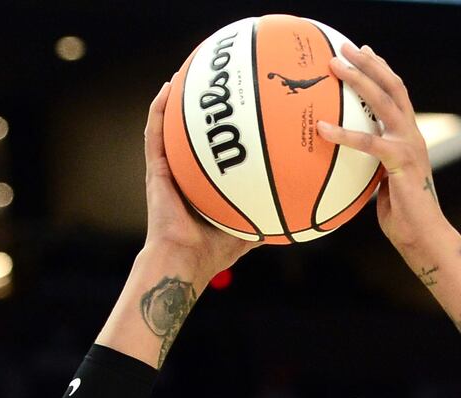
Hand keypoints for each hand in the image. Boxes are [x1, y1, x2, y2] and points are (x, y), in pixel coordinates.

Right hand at [143, 81, 256, 275]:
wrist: (185, 260)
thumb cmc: (214, 252)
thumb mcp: (252, 228)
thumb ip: (273, 216)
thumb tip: (305, 210)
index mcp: (203, 184)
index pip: (213, 151)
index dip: (222, 130)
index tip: (238, 108)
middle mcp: (184, 174)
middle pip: (190, 135)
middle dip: (200, 110)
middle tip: (214, 83)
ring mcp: (168, 170)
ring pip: (168, 128)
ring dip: (174, 101)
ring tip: (184, 74)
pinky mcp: (156, 170)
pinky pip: (155, 135)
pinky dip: (158, 111)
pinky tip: (167, 89)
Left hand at [317, 43, 449, 250]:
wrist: (422, 234)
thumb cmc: (400, 214)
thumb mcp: (380, 183)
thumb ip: (368, 166)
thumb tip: (341, 163)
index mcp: (408, 136)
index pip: (395, 93)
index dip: (380, 70)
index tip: (362, 52)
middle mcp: (412, 134)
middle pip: (392, 86)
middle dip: (369, 63)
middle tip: (345, 47)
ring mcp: (409, 144)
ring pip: (384, 102)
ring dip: (359, 80)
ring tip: (335, 66)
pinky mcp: (401, 161)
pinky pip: (368, 142)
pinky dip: (343, 134)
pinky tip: (321, 128)